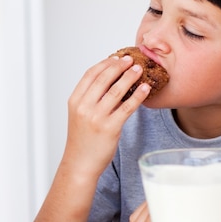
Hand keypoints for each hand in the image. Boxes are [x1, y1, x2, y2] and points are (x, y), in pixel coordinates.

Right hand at [63, 55, 150, 178]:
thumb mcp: (80, 114)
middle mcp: (84, 107)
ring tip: (139, 69)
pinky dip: (138, 95)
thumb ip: (91, 97)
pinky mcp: (110, 128)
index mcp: (75, 101)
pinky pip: (127, 107)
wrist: (80, 164)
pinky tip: (145, 88)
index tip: (116, 57)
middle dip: (119, 66)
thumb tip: (112, 78)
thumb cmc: (83, 139)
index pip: (90, 74)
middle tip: (130, 59)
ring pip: (117, 90)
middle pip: (104, 78)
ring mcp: (97, 117)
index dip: (105, 63)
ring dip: (130, 76)